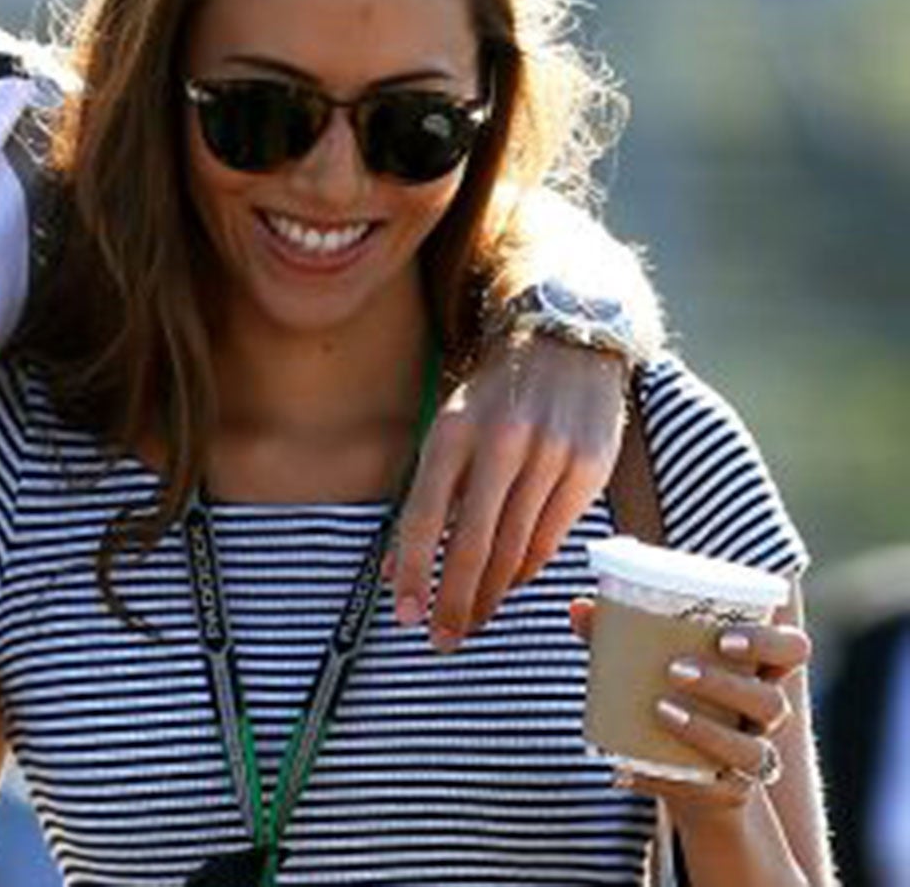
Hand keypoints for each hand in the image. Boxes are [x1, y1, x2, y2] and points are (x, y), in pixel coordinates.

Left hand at [389, 337, 625, 648]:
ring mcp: (549, 457)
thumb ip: (427, 496)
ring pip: (515, 547)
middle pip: (472, 542)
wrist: (566, 344)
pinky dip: (527, 568)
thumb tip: (394, 566)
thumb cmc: (495, 396)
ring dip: (491, 594)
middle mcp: (500, 444)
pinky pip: (551, 536)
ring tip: (473, 621)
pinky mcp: (588, 469)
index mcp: (452, 433)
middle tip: (442, 639)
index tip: (405, 614)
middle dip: (455, 600)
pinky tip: (511, 586)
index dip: (413, 570)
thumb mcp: (449, 429)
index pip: (424, 516)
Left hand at [569, 601, 808, 812]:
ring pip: (753, 751)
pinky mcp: (729, 792)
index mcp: (757, 670)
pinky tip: (626, 770)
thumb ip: (617, 632)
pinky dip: (664, 780)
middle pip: (772, 700)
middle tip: (675, 670)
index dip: (770, 642)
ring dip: (706, 731)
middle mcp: (765, 714)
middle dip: (727, 685)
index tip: (723, 639)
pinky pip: (710, 791)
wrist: (679, 768)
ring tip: (660, 710)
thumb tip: (578, 607)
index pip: (793, 649)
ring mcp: (752, 754)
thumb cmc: (669, 693)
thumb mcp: (647, 661)